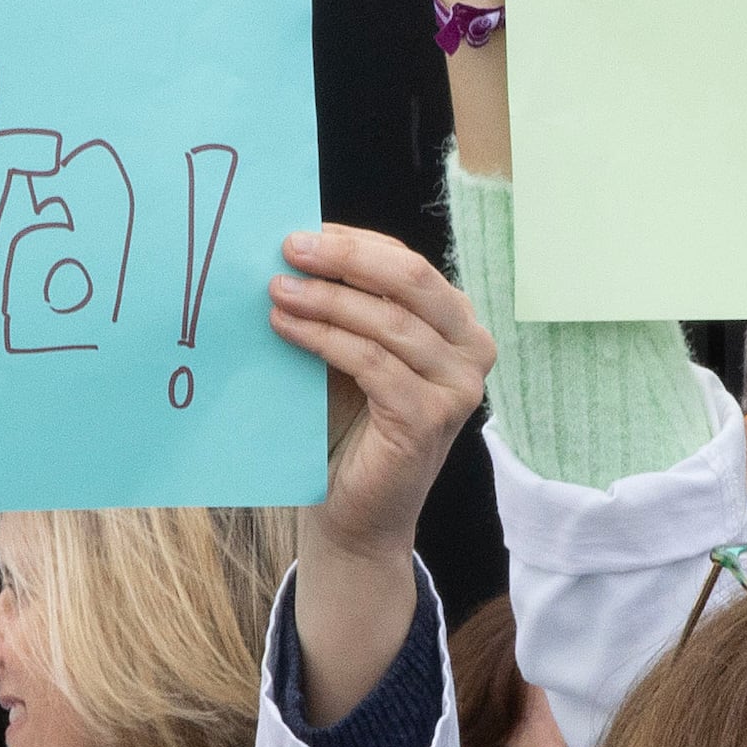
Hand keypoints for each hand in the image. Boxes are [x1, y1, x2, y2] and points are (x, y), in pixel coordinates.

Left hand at [268, 226, 494, 726]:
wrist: (353, 515)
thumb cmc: (346, 427)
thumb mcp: (349, 352)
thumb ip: (343, 304)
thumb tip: (292, 247)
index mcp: (456, 324)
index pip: (407, 264)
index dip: (353, 243)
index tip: (298, 231)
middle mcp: (471, 350)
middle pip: (409, 280)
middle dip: (344, 258)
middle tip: (288, 247)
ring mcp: (457, 387)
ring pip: (389, 321)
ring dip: (325, 300)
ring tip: (275, 290)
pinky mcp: (429, 418)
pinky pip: (374, 363)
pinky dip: (326, 339)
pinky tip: (287, 329)